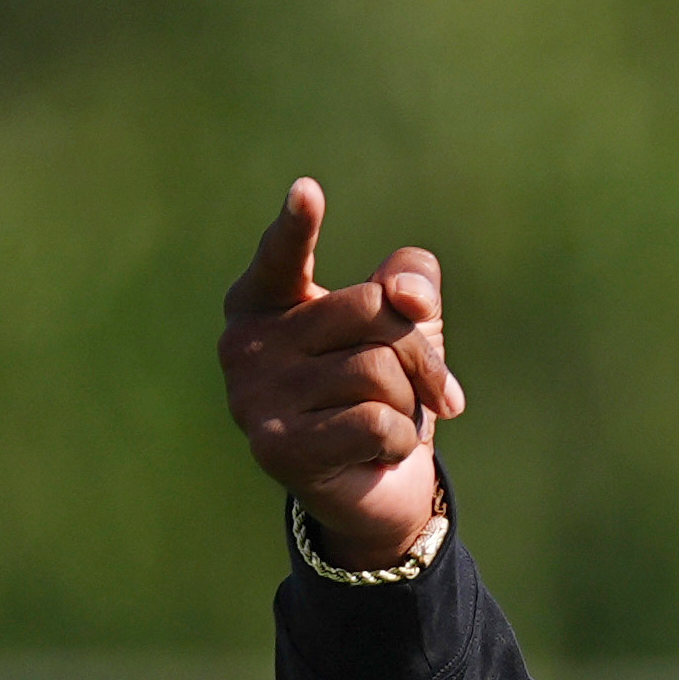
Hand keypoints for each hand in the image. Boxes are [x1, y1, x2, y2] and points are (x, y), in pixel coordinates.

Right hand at [217, 178, 466, 571]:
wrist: (372, 488)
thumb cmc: (380, 394)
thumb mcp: (405, 328)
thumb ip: (411, 285)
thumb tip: (407, 297)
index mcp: (262, 303)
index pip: (281, 258)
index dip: (296, 227)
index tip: (307, 190)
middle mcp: (243, 344)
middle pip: (370, 311)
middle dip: (421, 351)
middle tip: (435, 389)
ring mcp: (251, 397)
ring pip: (378, 370)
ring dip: (411, 402)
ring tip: (392, 420)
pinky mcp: (276, 449)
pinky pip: (375, 422)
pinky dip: (399, 439)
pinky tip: (378, 451)